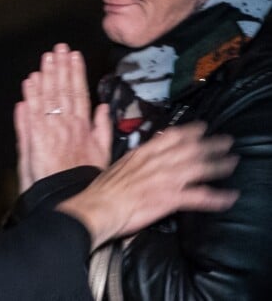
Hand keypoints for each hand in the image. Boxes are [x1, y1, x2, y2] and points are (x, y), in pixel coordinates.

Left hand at [15, 43, 111, 192]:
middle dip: (61, 67)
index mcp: (83, 127)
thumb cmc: (83, 180)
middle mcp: (66, 124)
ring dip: (46, 75)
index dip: (76, 72)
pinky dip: (30, 96)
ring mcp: (49, 130)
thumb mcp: (102, 155)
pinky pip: (31, 113)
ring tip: (46, 57)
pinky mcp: (34, 139)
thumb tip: (103, 107)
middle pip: (63, 90)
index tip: (74, 55)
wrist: (66, 201)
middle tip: (59, 48)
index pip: (79, 93)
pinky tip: (29, 81)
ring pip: (48, 97)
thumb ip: (101, 128)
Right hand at [57, 122, 239, 249]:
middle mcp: (157, 162)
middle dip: (210, 144)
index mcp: (143, 153)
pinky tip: (228, 197)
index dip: (189, 131)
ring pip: (198, 168)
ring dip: (218, 165)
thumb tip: (146, 143)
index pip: (171, 137)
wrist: (99, 206)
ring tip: (232, 162)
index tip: (202, 127)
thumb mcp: (118, 162)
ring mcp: (165, 179)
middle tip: (226, 141)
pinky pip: (198, 196)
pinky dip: (216, 197)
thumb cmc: (103, 188)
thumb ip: (135, 152)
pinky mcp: (170, 198)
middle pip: (189, 149)